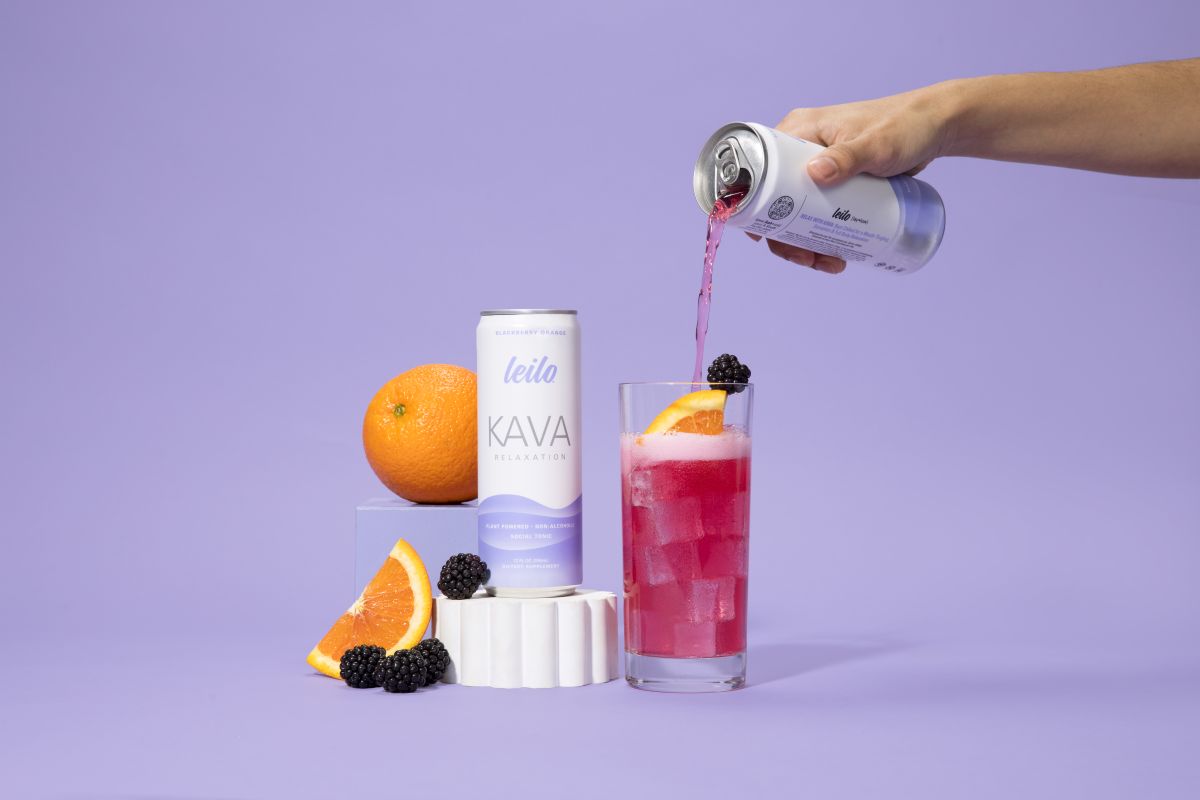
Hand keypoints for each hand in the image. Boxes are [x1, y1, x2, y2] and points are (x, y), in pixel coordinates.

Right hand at [751, 83, 956, 273]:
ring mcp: (818, 168)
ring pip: (796, 212)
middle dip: (786, 236)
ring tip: (828, 262)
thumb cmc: (905, 126)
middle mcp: (801, 150)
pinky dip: (820, 236)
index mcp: (798, 131)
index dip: (756, 206)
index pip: (760, 170)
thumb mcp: (876, 144)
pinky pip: (817, 214)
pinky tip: (834, 254)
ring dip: (804, 243)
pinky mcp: (835, 183)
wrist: (936, 128)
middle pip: (776, 200)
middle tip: (806, 259)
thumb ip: (848, 156)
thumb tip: (814, 173)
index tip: (767, 236)